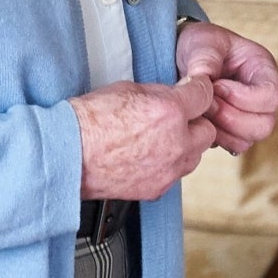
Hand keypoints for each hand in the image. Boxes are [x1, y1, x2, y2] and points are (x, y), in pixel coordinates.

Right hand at [71, 76, 218, 198]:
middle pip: (207, 130)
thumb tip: (175, 94)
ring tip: (161, 137)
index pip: (204, 95)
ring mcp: (169, 170)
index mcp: (169, 112)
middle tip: (177, 116)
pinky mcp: (159, 188)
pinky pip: (176, 173)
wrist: (70, 154)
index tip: (193, 90)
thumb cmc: (90, 121)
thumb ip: (160, 93)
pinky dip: (169, 164)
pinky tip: (149, 155)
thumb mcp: (128, 89)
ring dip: (185, 145)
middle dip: (195, 121)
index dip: (197, 89)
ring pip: (195, 155)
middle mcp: (176, 143)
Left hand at [175, 21, 277, 154]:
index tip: (217, 86)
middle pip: (264, 125)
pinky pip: (233, 146)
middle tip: (208, 102)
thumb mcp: (203, 41)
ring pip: (248, 140)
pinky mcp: (235, 130)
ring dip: (222, 129)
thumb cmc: (200, 45)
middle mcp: (261, 96)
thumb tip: (204, 80)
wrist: (183, 56)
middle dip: (231, 117)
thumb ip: (205, 58)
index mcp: (262, 69)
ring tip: (203, 108)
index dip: (244, 97)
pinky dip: (216, 137)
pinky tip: (202, 119)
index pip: (271, 96)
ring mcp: (250, 115)